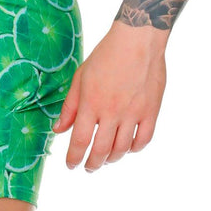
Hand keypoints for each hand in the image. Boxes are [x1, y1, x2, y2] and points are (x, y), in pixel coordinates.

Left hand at [52, 20, 168, 171]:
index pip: (80, 141)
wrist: (137, 41)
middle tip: (88, 168)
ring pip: (122, 149)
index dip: (74, 157)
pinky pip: (144, 139)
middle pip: (101, 150)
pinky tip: (128, 149)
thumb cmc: (105, 57)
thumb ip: (69, 107)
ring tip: (105, 160)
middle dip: (92, 164)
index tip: (71, 165)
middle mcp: (112, 113)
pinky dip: (134, 149)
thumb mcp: (80, 78)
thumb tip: (59, 129)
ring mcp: (133, 113)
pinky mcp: (151, 111)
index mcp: (91, 104)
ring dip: (112, 159)